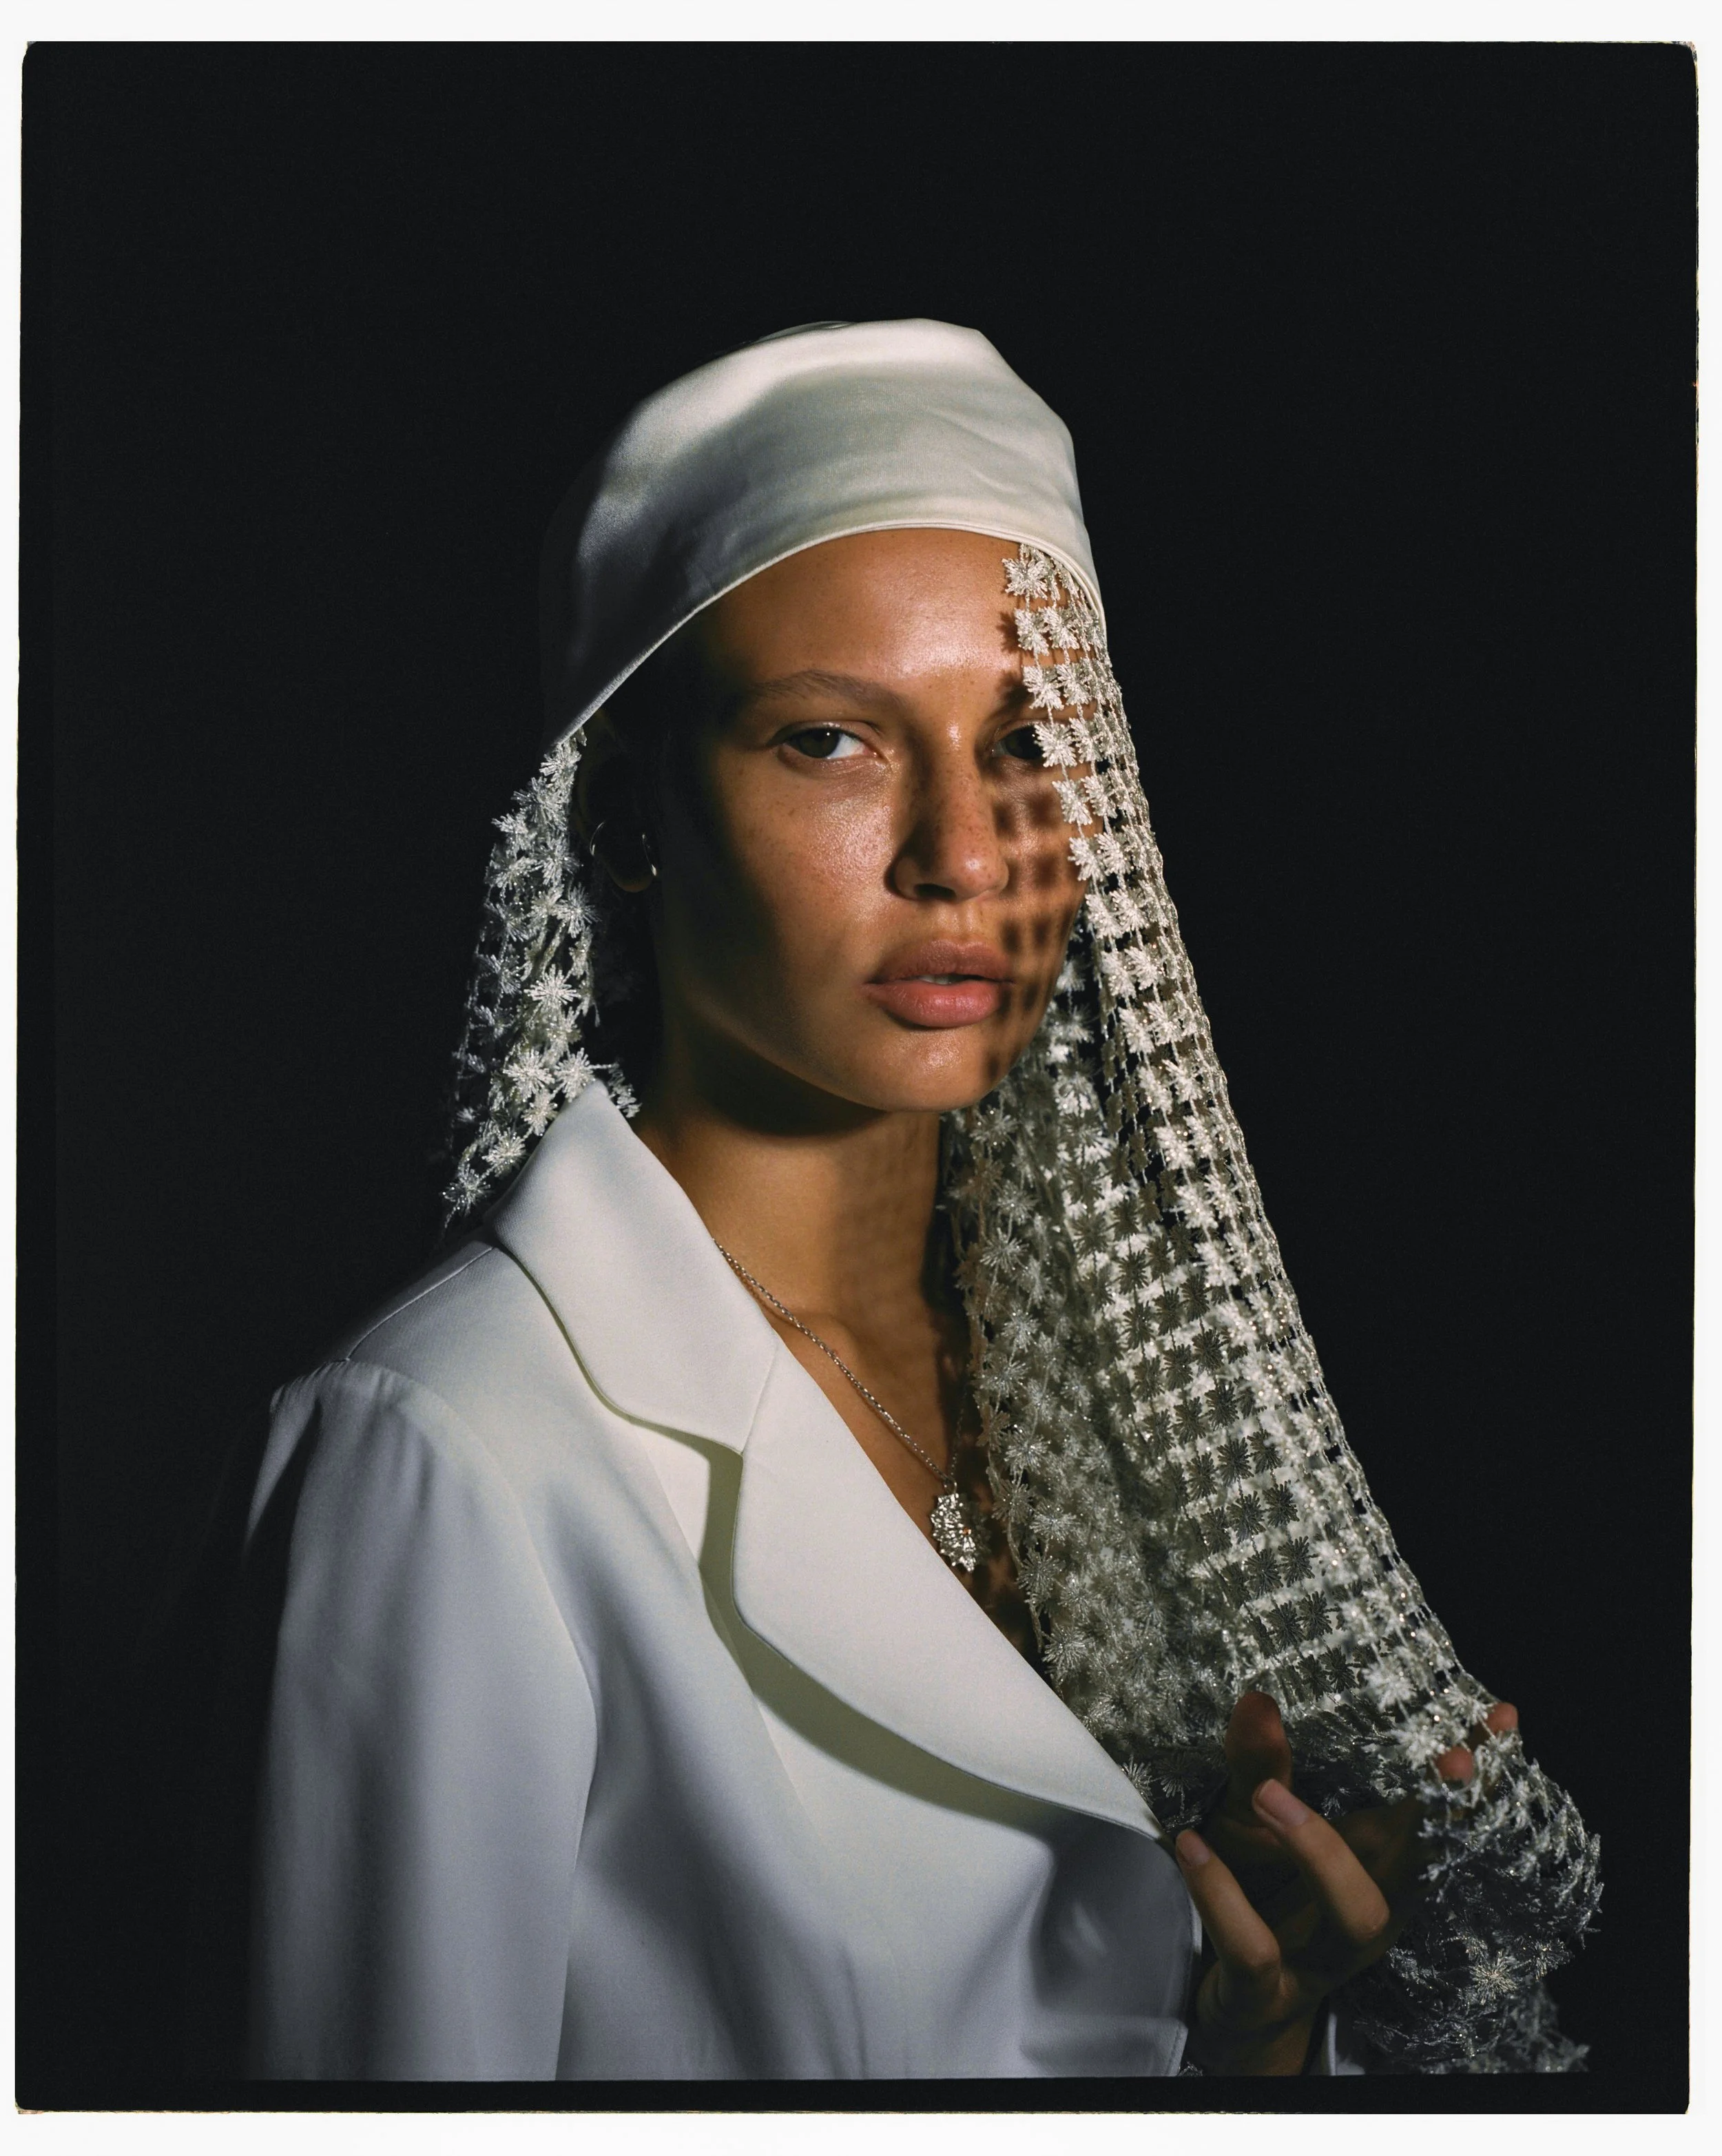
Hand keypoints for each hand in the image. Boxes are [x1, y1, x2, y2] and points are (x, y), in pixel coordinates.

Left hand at [1175, 1689, 1518, 2074]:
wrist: (1231, 2000)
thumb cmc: (1258, 1891)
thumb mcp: (1252, 1819)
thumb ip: (1260, 1763)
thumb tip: (1258, 1698)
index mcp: (1376, 1858)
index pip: (1433, 1810)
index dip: (1471, 1773)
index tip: (1501, 1717)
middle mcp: (1368, 1905)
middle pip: (1422, 1863)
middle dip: (1441, 1813)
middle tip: (1451, 1752)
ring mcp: (1324, 1953)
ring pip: (1355, 1914)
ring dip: (1320, 1851)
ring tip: (1266, 1796)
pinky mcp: (1269, 1988)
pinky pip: (1255, 1951)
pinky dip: (1223, 1898)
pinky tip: (1193, 1846)